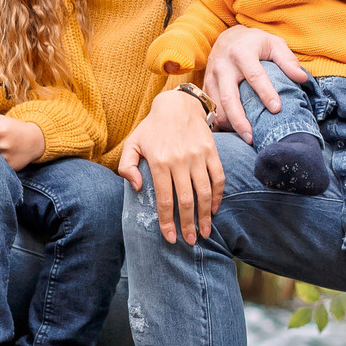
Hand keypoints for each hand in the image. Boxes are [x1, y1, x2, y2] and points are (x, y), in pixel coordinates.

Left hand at [117, 87, 224, 243]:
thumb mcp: (132, 144)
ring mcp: (198, 156)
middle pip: (186, 200)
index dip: (167, 222)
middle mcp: (180, 160)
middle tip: (190, 241)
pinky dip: (217, 196)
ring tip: (205, 232)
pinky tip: (214, 209)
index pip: (165, 200)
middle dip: (188, 225)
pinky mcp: (211, 152)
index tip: (170, 238)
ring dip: (205, 215)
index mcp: (159, 162)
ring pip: (204, 192)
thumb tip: (137, 187)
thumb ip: (127, 166)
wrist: (178, 105)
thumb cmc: (152, 128)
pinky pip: (218, 178)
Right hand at [203, 25, 307, 140]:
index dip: (265, 93)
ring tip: (245, 137)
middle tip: (252, 137)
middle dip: (240, 120)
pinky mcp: (206, 86)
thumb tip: (302, 78)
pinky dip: (221, 121)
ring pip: (217, 106)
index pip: (254, 75)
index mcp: (242, 53)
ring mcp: (212, 77)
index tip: (277, 109)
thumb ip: (287, 60)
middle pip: (229, 97)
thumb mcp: (273, 43)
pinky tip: (233, 130)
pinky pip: (210, 107)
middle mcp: (224, 66)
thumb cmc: (255, 42)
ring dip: (230, 124)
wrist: (228, 37)